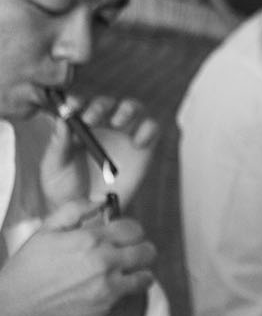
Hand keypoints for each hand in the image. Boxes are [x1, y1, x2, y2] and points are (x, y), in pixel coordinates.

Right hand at [0, 200, 155, 315]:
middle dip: (140, 249)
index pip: (134, 229)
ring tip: (123, 274)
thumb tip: (101, 200)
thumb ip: (76, 210)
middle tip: (128, 254)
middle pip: (147, 251)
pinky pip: (132, 298)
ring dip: (138, 273)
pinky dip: (125, 293)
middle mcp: (105, 263)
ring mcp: (109, 288)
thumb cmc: (27, 270)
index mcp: (91, 240)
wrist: (13, 308)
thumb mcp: (46, 231)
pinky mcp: (109, 310)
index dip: (131, 231)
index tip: (125, 236)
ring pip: (146, 276)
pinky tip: (107, 291)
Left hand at [39, 95, 159, 211]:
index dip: (78, 101)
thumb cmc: (66, 190)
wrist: (89, 214)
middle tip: (91, 119)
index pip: (80, 105)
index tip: (72, 107)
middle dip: (100, 106)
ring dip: (127, 109)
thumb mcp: (54, 168)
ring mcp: (125, 135)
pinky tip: (137, 142)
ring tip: (118, 121)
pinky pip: (152, 128)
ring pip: (133, 108)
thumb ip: (58, 145)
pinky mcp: (145, 147)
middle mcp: (103, 126)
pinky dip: (148, 129)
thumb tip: (62, 120)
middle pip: (107, 103)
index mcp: (78, 128)